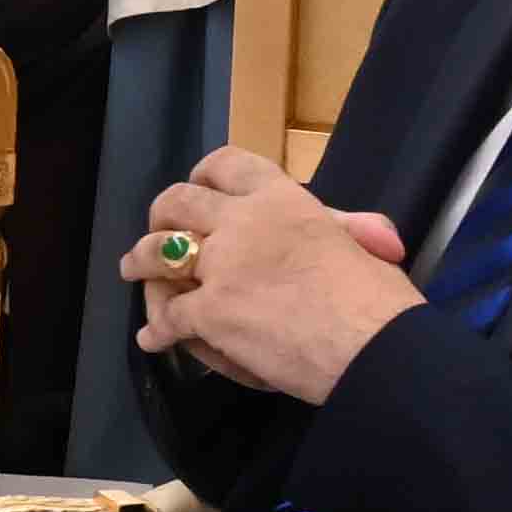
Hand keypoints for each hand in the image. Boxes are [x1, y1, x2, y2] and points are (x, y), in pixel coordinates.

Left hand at [126, 149, 423, 396]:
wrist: (374, 346)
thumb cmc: (378, 301)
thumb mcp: (368, 251)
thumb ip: (353, 232)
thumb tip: (378, 232)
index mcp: (282, 199)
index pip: (228, 165)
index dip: (204, 174)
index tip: (197, 185)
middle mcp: (243, 222)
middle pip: (178, 202)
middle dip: (161, 214)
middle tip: (157, 229)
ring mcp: (221, 265)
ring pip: (159, 253)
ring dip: (141, 262)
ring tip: (133, 271)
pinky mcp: (209, 310)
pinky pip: (168, 317)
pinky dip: (157, 331)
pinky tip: (153, 340)